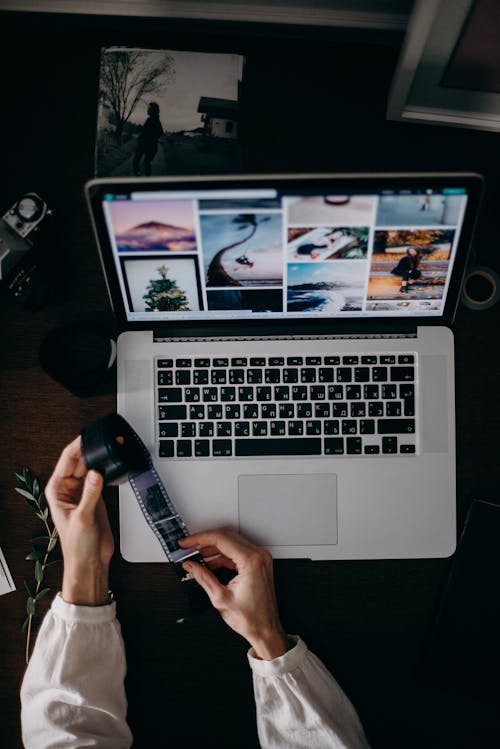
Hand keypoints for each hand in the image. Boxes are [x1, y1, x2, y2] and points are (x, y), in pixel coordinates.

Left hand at [45, 436, 113, 605]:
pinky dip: (108, 469)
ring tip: (113, 448)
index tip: (89, 436)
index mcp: (57, 489)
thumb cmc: (77, 545)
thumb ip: (90, 494)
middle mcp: (69, 488)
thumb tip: (96, 472)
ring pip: (92, 466)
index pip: (67, 459)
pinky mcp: (96, 496)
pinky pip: (101, 476)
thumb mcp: (83, 517)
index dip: (78, 446)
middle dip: (92, 450)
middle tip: (107, 440)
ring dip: (101, 458)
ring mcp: (83, 491)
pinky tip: (114, 464)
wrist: (90, 562)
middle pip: (80, 460)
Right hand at [179, 529, 290, 659]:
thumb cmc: (251, 618)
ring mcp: (260, 559)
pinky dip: (222, 556)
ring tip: (196, 557)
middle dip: (204, 541)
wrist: (266, 630)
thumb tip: (190, 565)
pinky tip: (209, 563)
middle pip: (226, 536)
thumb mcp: (220, 598)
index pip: (221, 539)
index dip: (199, 539)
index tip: (186, 542)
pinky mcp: (258, 563)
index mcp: (251, 561)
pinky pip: (237, 552)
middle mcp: (258, 556)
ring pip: (231, 543)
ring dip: (212, 548)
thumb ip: (203, 577)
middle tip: (189, 547)